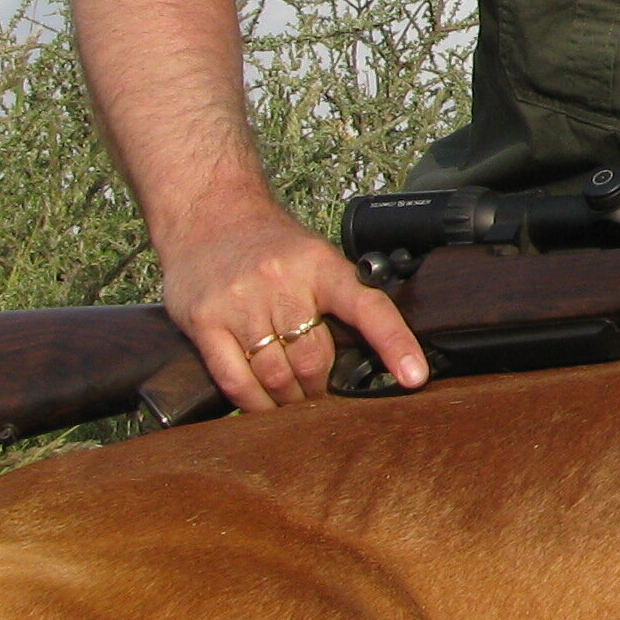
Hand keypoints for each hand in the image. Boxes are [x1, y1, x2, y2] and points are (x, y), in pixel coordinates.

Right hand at [158, 200, 428, 413]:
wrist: (208, 213)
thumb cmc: (269, 245)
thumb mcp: (315, 258)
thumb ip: (341, 299)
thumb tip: (375, 357)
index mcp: (321, 266)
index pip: (368, 306)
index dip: (395, 343)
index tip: (414, 376)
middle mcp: (282, 282)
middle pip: (314, 359)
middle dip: (322, 389)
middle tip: (322, 396)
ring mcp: (240, 302)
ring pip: (276, 376)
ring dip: (289, 401)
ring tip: (292, 402)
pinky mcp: (205, 321)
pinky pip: (235, 379)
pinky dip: (253, 403)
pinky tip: (262, 406)